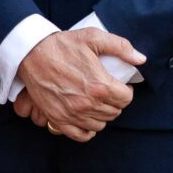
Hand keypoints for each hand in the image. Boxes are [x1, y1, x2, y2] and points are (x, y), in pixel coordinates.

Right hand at [15, 28, 143, 141]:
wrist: (31, 52)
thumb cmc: (62, 45)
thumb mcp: (93, 37)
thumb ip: (120, 47)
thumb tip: (141, 59)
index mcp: (100, 85)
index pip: (126, 99)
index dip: (127, 91)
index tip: (121, 86)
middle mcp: (88, 103)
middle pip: (114, 112)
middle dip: (115, 102)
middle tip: (108, 92)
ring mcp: (72, 113)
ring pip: (100, 124)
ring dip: (102, 114)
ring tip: (97, 102)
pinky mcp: (58, 118)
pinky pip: (80, 135)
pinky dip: (87, 130)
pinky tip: (87, 119)